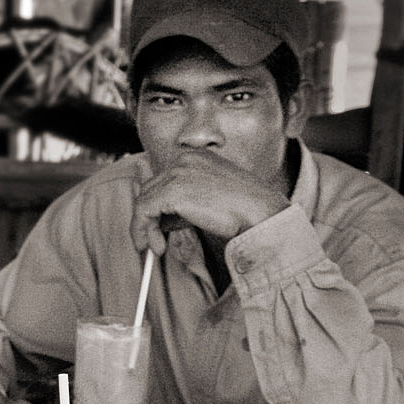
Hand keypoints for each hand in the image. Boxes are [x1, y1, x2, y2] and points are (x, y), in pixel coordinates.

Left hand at [131, 149, 288, 255]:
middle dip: (149, 219)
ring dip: (146, 228)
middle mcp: (184, 159)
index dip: (156, 206)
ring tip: (156, 247)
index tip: (157, 227)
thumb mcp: (210, 196)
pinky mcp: (172, 191)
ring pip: (144, 202)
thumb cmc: (244, 208)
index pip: (162, 180)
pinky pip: (143, 211)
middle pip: (150, 190)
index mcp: (195, 155)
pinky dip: (142, 230)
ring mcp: (177, 173)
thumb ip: (185, 201)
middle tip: (154, 241)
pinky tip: (154, 245)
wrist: (261, 213)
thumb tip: (160, 220)